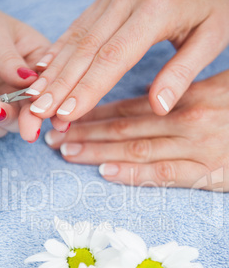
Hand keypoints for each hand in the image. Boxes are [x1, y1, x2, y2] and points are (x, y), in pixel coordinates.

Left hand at [0, 0, 50, 143]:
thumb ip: (9, 57)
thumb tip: (29, 81)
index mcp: (37, 63)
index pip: (49, 87)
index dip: (52, 104)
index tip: (50, 117)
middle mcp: (24, 86)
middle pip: (32, 111)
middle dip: (26, 121)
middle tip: (18, 125)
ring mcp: (4, 98)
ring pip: (9, 123)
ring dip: (0, 123)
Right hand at [28, 0, 228, 124]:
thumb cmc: (215, 3)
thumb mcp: (212, 36)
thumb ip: (183, 71)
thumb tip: (158, 107)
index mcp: (156, 11)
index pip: (113, 57)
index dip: (88, 88)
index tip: (67, 113)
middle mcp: (127, 0)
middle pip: (86, 49)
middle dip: (60, 83)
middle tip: (39, 110)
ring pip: (77, 37)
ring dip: (53, 69)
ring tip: (35, 95)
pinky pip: (78, 25)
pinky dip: (58, 48)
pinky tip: (43, 66)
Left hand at [44, 70, 228, 190]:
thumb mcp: (216, 92)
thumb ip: (181, 99)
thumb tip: (145, 105)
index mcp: (186, 99)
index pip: (130, 107)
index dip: (96, 113)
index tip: (68, 117)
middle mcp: (186, 121)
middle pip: (125, 128)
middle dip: (86, 133)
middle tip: (54, 138)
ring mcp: (195, 149)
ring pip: (136, 150)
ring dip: (97, 152)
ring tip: (68, 153)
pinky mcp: (207, 175)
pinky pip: (164, 175)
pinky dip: (133, 174)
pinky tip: (106, 172)